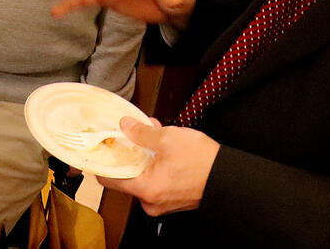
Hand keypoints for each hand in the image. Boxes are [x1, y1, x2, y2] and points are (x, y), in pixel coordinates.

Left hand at [98, 117, 218, 215]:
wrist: (230, 176)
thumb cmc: (202, 162)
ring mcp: (163, 202)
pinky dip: (156, 164)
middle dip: (129, 151)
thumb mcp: (168, 138)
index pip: (110, 180)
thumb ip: (142, 132)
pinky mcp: (174, 199)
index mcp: (146, 189)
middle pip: (127, 176)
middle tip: (131, 132)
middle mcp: (152, 201)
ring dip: (145, 155)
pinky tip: (164, 146)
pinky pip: (157, 180)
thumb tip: (125, 126)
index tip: (99, 149)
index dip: (102, 162)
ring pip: (143, 176)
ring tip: (153, 133)